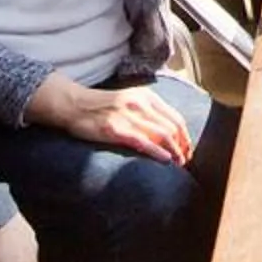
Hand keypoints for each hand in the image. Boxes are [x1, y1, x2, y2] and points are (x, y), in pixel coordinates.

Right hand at [28, 72, 194, 164]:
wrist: (74, 105)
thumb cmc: (102, 106)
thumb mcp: (129, 101)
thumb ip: (147, 112)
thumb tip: (167, 132)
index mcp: (146, 97)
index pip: (175, 117)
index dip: (185, 136)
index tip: (188, 149)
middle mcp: (140, 104)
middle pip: (172, 127)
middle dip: (183, 146)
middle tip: (185, 161)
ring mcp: (128, 116)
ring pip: (162, 135)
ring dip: (175, 151)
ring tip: (179, 164)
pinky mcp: (116, 129)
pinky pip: (143, 142)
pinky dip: (158, 152)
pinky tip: (166, 160)